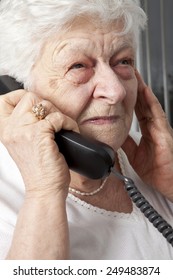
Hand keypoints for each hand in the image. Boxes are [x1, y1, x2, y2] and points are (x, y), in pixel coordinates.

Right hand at [0, 90, 77, 196]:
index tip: (37, 107)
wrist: (45, 190)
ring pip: (44, 104)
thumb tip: (41, 110)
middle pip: (29, 97)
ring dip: (59, 114)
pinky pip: (57, 117)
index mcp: (6, 131)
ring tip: (64, 128)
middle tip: (55, 121)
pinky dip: (68, 123)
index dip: (21, 97)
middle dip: (46, 106)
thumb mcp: (25, 147)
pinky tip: (70, 132)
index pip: (5, 101)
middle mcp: (11, 129)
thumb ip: (26, 128)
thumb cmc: (39, 171)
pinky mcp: (39, 134)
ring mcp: (23, 130)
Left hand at [122, 70, 172, 200]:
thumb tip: (116, 134)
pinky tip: (145, 92)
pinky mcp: (165, 133)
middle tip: (126, 73)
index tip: (122, 86)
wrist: (170, 183)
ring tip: (135, 76)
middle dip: (135, 88)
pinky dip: (151, 102)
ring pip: (150, 105)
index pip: (138, 110)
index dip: (130, 97)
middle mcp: (155, 126)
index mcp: (148, 131)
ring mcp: (161, 128)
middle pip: (143, 103)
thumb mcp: (135, 155)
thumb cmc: (157, 170)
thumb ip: (127, 143)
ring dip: (142, 90)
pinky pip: (157, 114)